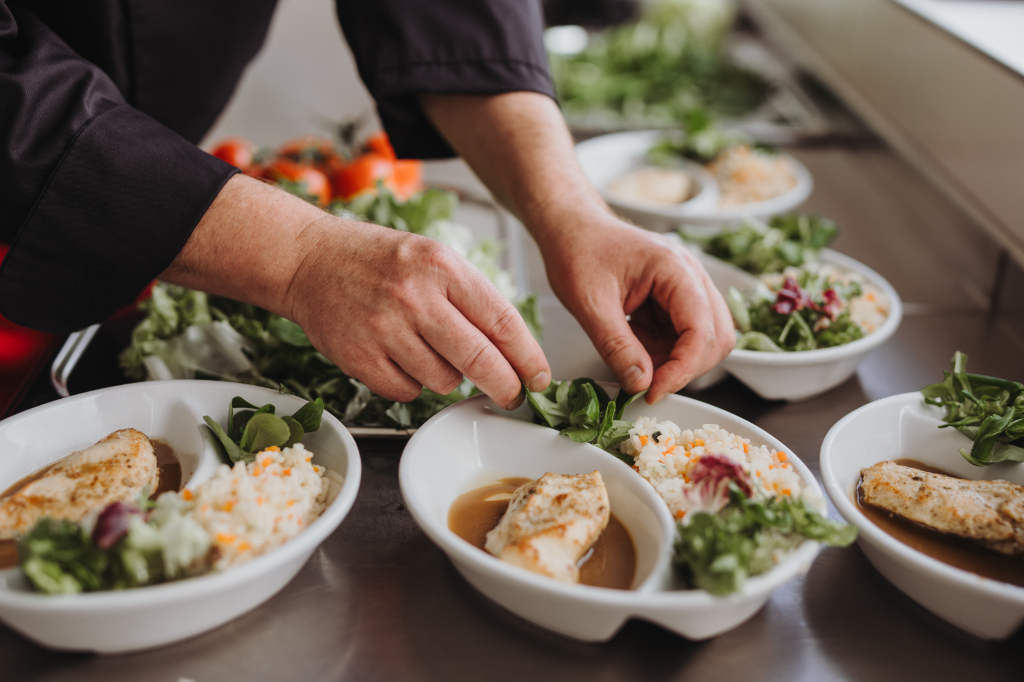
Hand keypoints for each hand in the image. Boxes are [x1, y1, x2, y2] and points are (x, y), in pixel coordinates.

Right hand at [284, 216, 550, 407]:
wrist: (309, 260)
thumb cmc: (379, 261)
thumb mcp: (432, 259)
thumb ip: (472, 298)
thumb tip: (514, 351)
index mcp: (442, 267)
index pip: (502, 321)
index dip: (528, 358)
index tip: (539, 377)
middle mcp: (415, 297)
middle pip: (480, 361)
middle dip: (505, 387)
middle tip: (511, 395)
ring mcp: (384, 329)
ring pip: (444, 381)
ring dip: (449, 378)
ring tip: (431, 353)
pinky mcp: (359, 358)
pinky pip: (407, 392)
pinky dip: (412, 385)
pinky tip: (401, 359)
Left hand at [541, 216, 734, 402]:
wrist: (571, 228)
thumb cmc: (578, 252)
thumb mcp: (589, 303)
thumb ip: (616, 346)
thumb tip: (641, 384)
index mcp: (675, 269)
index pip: (702, 330)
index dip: (683, 369)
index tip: (653, 392)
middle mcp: (691, 276)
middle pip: (717, 337)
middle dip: (686, 367)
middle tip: (647, 384)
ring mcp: (687, 287)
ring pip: (705, 339)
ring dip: (674, 360)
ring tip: (634, 359)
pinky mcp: (676, 299)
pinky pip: (684, 335)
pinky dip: (663, 351)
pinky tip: (634, 344)